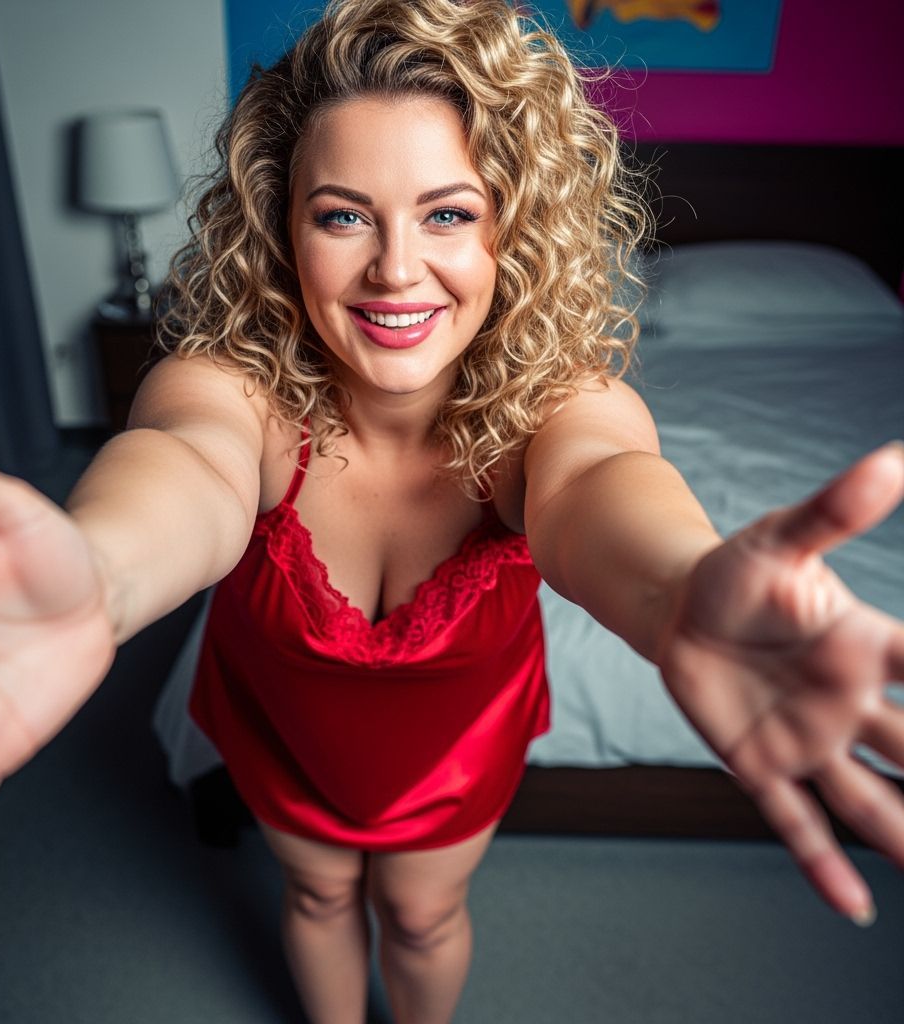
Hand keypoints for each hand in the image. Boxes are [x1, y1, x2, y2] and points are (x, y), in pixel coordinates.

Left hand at [657, 442, 903, 923]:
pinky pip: (794, 818)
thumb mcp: (782, 537)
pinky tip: (851, 905)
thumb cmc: (739, 573)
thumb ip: (835, 511)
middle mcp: (849, 702)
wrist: (681, 608)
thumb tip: (894, 459)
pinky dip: (821, 861)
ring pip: (872, 800)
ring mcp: (806, 739)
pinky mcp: (757, 762)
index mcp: (863, 646)